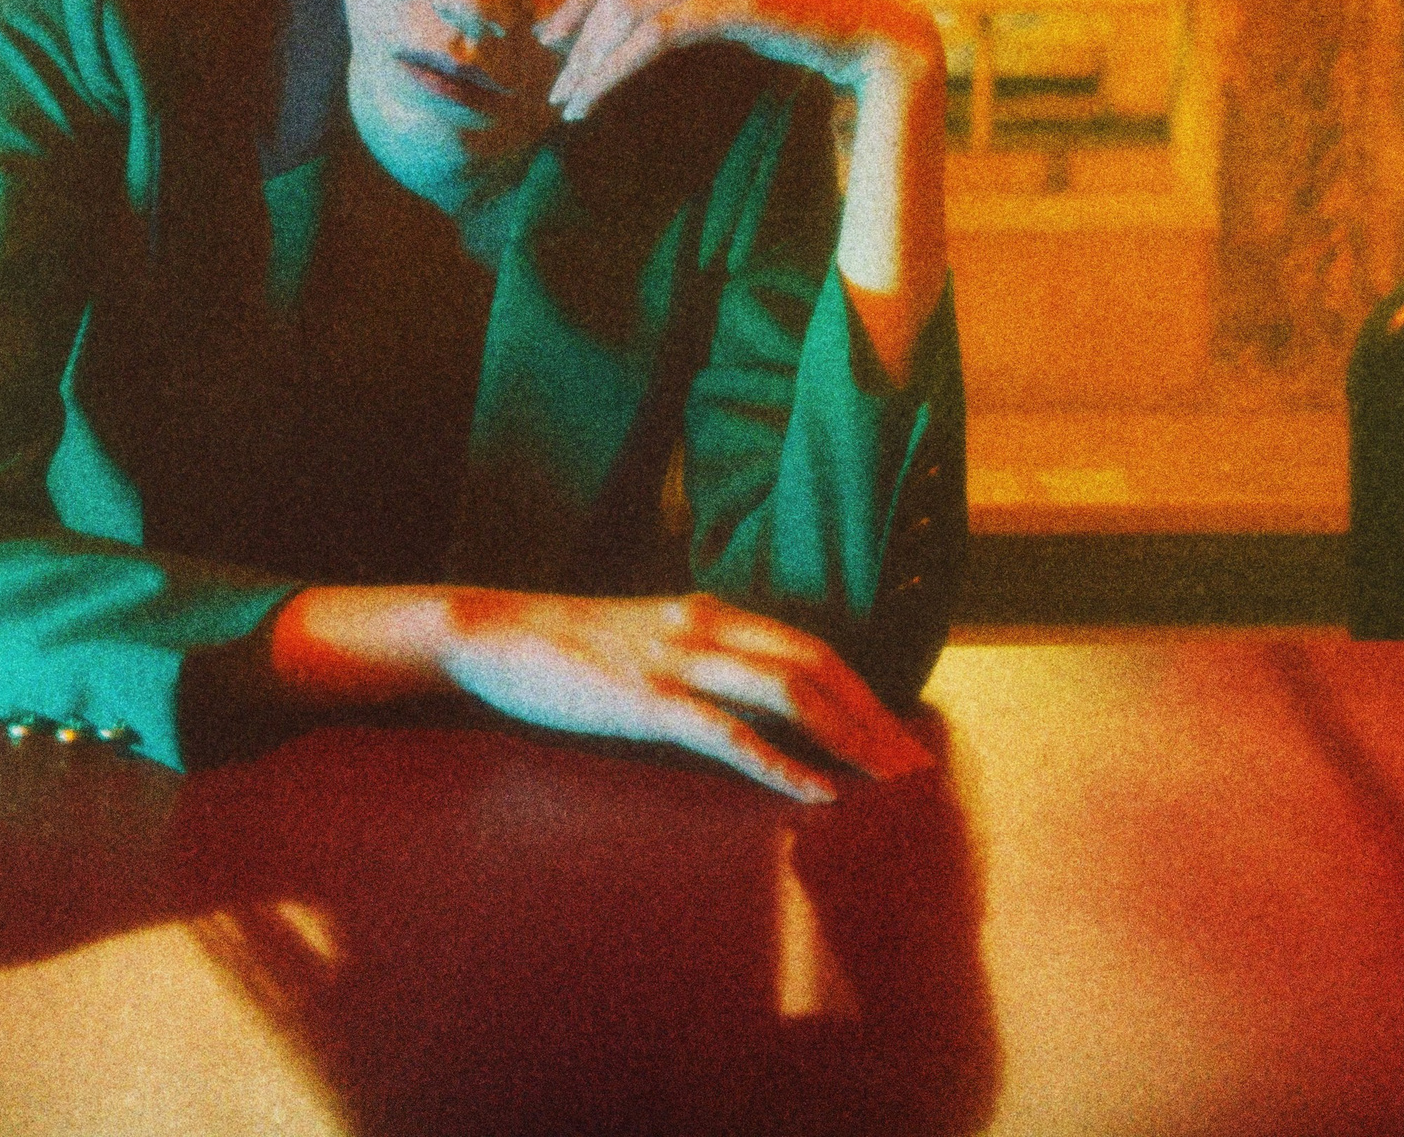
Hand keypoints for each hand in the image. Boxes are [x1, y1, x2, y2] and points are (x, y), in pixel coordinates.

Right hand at [270, 585, 932, 801]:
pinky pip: (727, 732)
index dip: (861, 689)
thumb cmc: (562, 647)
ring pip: (786, 690)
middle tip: (915, 768)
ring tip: (886, 783)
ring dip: (846, 738)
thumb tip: (743, 698)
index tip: (897, 733)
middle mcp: (701, 624)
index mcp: (705, 610)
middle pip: (814, 664)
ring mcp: (674, 659)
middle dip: (872, 716)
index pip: (807, 644)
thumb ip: (693, 657)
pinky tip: (815, 794)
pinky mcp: (644, 698)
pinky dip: (780, 762)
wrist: (488, 632)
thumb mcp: (642, 639)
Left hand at [537, 0, 948, 384]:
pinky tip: (600, 96)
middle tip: (556, 81)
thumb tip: (641, 14)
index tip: (557, 35)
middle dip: (580, 33)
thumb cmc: (822, 21)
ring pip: (633, 7)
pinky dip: (619, 68)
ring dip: (593, 59)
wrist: (886, 34)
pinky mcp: (743, 0)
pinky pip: (659, 34)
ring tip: (570, 101)